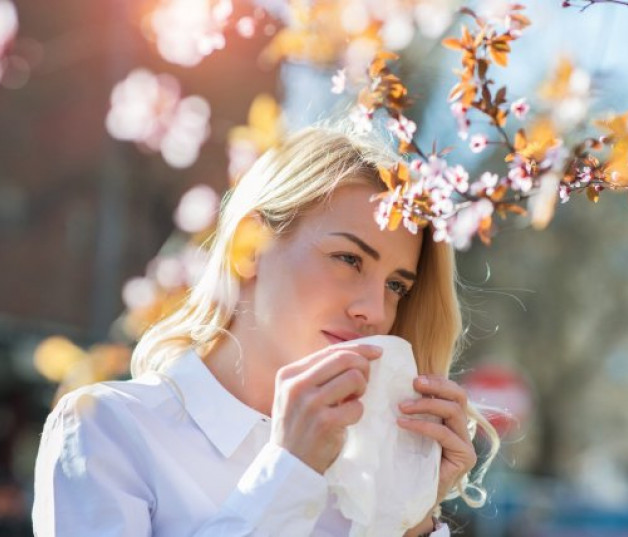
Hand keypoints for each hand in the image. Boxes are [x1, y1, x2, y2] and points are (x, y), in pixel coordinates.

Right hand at [270, 343, 381, 473]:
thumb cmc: (299, 426)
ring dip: (361, 390)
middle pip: (344, 359)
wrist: (289, 465)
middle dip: (363, 368)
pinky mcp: (324, 422)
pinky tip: (346, 420)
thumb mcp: (296, 394)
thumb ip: (318, 374)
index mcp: (289, 373)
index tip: (377, 352)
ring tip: (351, 402)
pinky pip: (357, 406)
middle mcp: (296, 384)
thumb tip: (357, 354)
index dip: (358, 348)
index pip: (330, 350)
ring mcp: (309, 403)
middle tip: (363, 384)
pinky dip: (357, 412)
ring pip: (354, 378)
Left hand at [397, 375, 476, 506]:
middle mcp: (463, 430)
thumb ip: (411, 411)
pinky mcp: (464, 458)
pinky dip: (423, 425)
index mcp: (452, 420)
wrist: (408, 498)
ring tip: (401, 407)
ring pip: (453, 411)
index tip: (414, 378)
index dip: (437, 381)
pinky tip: (403, 424)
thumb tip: (395, 385)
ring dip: (425, 405)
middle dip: (436, 385)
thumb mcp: (408, 430)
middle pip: (459, 396)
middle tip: (414, 383)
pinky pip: (444, 433)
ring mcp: (466, 444)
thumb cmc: (404, 462)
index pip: (453, 391)